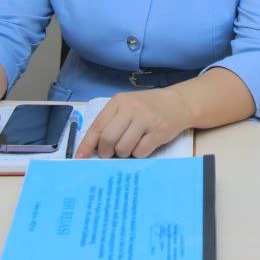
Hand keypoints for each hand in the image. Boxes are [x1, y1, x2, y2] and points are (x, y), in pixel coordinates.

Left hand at [75, 88, 192, 158]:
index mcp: (119, 102)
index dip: (87, 144)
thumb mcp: (127, 107)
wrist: (178, 103)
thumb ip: (111, 122)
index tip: (80, 157)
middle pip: (108, 139)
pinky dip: (138, 154)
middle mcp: (131, 108)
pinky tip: (144, 145)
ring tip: (130, 146)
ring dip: (124, 154)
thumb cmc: (147, 107)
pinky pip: (140, 152)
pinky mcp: (159, 131)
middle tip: (111, 154)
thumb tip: (93, 148)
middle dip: (106, 152)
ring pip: (123, 148)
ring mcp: (146, 119)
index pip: (97, 126)